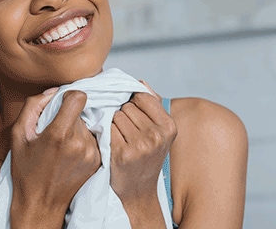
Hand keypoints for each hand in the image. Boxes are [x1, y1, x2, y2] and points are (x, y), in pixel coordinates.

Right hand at [10, 89, 100, 227]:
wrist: (41, 205)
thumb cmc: (26, 171)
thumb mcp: (18, 135)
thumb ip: (33, 106)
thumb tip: (54, 91)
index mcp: (59, 134)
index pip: (79, 96)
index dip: (69, 96)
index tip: (60, 105)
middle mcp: (80, 143)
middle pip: (82, 111)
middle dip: (69, 116)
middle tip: (55, 131)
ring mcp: (92, 152)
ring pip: (88, 124)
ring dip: (77, 128)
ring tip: (62, 145)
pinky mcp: (99, 160)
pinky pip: (94, 137)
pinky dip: (83, 140)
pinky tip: (70, 153)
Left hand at [110, 82, 176, 224]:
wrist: (138, 192)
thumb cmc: (146, 157)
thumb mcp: (158, 132)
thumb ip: (152, 105)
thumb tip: (140, 82)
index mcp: (169, 126)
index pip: (142, 96)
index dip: (133, 103)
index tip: (134, 116)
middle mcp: (157, 135)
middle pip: (127, 106)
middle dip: (123, 114)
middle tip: (127, 132)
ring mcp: (140, 145)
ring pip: (116, 115)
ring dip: (113, 124)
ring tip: (121, 138)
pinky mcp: (123, 153)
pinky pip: (108, 128)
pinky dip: (106, 134)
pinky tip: (112, 145)